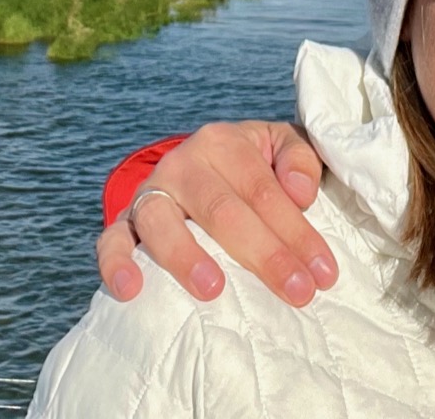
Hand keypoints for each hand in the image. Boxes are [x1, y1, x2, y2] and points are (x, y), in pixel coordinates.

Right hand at [95, 120, 335, 306]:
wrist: (199, 167)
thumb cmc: (251, 166)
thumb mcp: (281, 147)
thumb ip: (299, 158)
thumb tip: (300, 193)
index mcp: (223, 142)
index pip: (263, 190)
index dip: (297, 232)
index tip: (323, 274)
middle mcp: (183, 164)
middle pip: (222, 210)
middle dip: (263, 254)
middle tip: (297, 292)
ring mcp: (150, 192)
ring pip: (161, 221)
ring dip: (185, 256)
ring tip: (213, 290)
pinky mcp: (125, 221)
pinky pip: (111, 239)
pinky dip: (117, 262)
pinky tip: (131, 289)